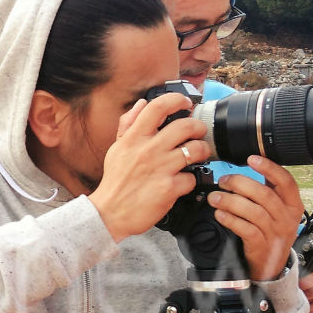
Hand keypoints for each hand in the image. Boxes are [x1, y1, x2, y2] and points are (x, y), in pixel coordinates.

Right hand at [87, 95, 211, 241]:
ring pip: (195, 150)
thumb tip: (141, 104)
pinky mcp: (169, 188)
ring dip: (202, 151)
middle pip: (185, 126)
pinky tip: (183, 181)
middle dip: (198, 127)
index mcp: (134, 138)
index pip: (157, 107)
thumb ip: (128, 124)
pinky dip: (190, 180)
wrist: (110, 213)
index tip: (185, 104)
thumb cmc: (115, 181)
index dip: (177, 100)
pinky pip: (191, 178)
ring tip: (199, 154)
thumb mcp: (117, 148)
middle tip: (199, 132)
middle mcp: (148, 150)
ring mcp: (160, 169)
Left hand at [206, 156, 305, 280]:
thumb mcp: (277, 211)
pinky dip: (231, 220)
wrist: (271, 266)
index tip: (251, 159)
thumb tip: (252, 163)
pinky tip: (220, 214)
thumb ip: (269, 190)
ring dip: (231, 201)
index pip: (286, 182)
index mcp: (293, 205)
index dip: (269, 168)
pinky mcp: (261, 246)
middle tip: (223, 180)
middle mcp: (287, 219)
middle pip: (265, 195)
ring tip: (215, 197)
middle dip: (240, 183)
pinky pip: (245, 229)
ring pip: (254, 212)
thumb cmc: (271, 233)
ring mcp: (275, 234)